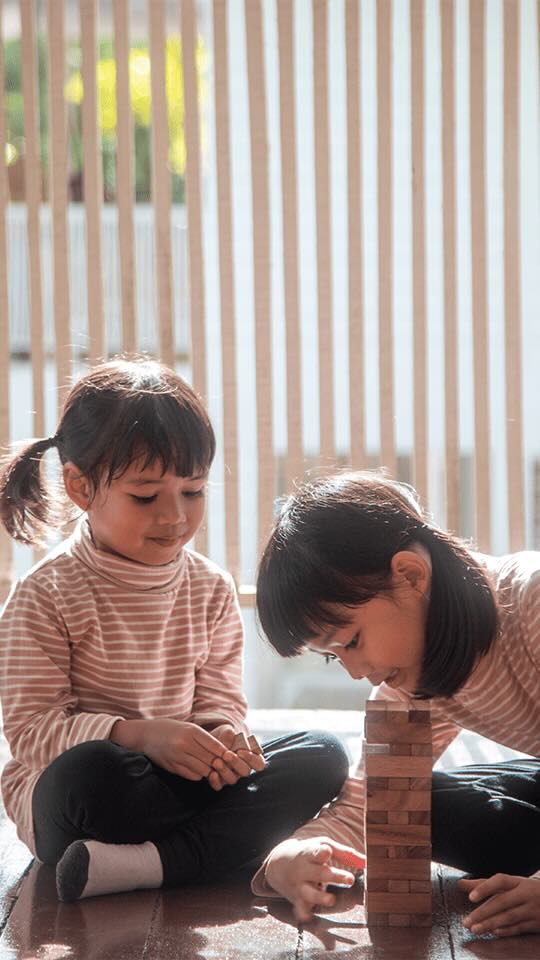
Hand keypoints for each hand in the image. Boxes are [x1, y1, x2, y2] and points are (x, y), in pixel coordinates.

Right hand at [111, 718, 234, 779]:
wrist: (146, 734)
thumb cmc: (171, 729)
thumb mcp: (188, 728)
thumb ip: (204, 739)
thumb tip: (223, 752)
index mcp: (190, 731)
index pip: (214, 745)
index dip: (225, 753)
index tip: (231, 756)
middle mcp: (184, 744)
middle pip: (210, 759)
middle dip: (219, 763)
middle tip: (225, 766)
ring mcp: (177, 757)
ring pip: (202, 769)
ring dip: (209, 770)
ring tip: (212, 768)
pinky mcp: (172, 767)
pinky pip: (192, 775)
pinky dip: (198, 774)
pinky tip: (198, 769)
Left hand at [206, 725, 265, 789]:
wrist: (211, 739)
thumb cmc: (224, 734)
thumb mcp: (227, 730)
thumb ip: (230, 734)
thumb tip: (231, 738)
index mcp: (252, 757)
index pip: (259, 764)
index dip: (251, 759)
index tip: (241, 751)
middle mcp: (243, 769)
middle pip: (245, 771)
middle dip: (236, 763)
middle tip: (227, 755)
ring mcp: (232, 776)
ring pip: (232, 780)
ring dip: (225, 771)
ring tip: (216, 761)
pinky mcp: (219, 781)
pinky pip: (219, 786)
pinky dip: (215, 781)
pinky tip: (212, 774)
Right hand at [265, 837, 362, 921]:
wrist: (279, 863)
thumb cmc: (308, 853)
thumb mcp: (323, 846)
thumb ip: (345, 854)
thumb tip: (367, 862)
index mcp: (310, 853)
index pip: (315, 851)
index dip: (321, 852)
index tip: (327, 852)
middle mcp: (304, 869)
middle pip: (318, 873)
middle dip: (333, 876)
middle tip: (350, 879)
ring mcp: (299, 885)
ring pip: (309, 893)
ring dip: (320, 897)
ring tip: (332, 900)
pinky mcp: (297, 898)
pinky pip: (299, 908)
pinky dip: (303, 913)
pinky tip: (308, 916)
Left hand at [459, 873, 539, 936]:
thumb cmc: (525, 891)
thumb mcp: (509, 884)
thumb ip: (484, 885)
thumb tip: (460, 884)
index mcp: (517, 881)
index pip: (500, 881)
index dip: (485, 888)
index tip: (470, 897)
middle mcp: (525, 894)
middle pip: (502, 902)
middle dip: (483, 913)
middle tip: (467, 921)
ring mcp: (532, 909)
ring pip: (509, 917)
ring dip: (490, 924)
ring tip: (475, 929)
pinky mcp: (536, 923)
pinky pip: (519, 928)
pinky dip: (506, 931)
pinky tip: (494, 932)